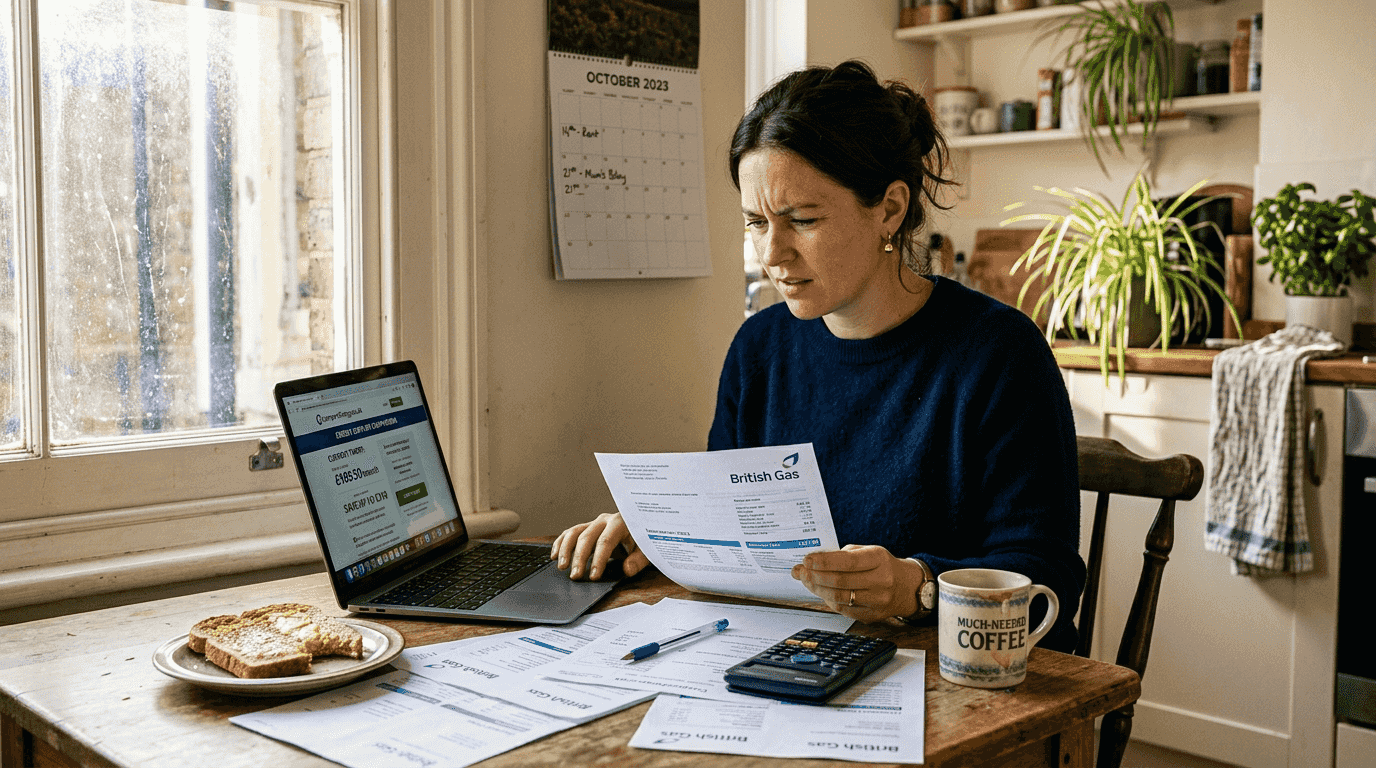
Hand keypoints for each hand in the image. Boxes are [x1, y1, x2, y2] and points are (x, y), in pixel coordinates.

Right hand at [549, 512, 649, 580]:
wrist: (642, 525)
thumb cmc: (644, 539)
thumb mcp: (648, 549)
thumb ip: (639, 560)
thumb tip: (627, 569)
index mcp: (620, 522)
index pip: (605, 541)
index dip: (598, 559)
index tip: (593, 576)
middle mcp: (604, 520)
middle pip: (586, 537)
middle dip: (579, 558)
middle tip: (575, 576)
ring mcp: (594, 523)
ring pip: (574, 533)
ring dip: (565, 550)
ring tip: (562, 567)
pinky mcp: (587, 527)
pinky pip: (570, 533)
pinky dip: (560, 543)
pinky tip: (554, 556)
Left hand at [790, 545, 923, 622]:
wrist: (905, 587)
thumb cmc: (880, 566)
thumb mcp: (867, 552)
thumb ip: (841, 555)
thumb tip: (812, 562)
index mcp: (879, 559)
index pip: (848, 561)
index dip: (824, 561)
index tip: (806, 560)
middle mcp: (881, 581)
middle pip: (841, 581)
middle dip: (815, 576)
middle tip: (800, 572)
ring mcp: (878, 601)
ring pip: (840, 597)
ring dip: (818, 589)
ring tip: (806, 581)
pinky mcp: (872, 616)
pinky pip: (844, 609)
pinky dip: (828, 600)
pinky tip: (820, 592)